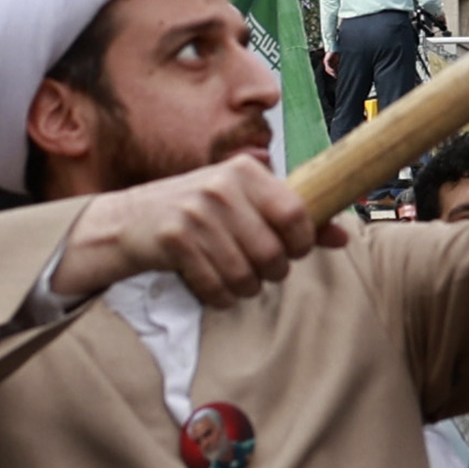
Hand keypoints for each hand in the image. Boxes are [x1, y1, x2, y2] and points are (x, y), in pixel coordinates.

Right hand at [52, 156, 343, 309]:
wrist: (123, 223)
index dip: (301, 243)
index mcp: (246, 171)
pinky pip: (217, 287)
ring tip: (228, 275)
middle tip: (254, 267)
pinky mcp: (173, 238)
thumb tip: (345, 235)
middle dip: (270, 272)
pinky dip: (217, 296)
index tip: (291, 250)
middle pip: (274, 253)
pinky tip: (208, 284)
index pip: (297, 214)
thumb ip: (293, 218)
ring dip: (242, 287)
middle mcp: (221, 186)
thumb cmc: (194, 214)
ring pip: (247, 275)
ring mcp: (195, 211)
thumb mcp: (243, 205)